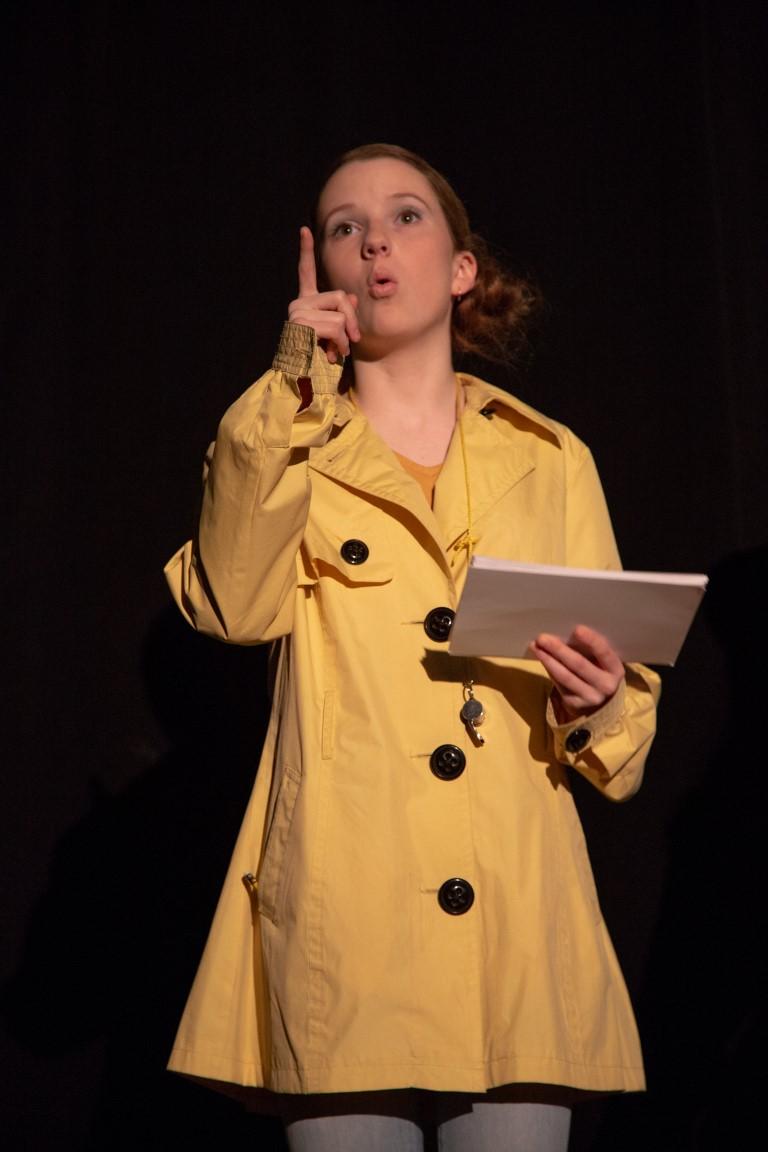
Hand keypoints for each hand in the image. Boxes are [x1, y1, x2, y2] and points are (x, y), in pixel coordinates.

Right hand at [287, 226, 359, 363]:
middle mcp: (299, 303)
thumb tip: (354, 298)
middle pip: (341, 296)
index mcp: (304, 302)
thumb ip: (342, 315)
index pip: (306, 272)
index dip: (305, 250)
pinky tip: (331, 354)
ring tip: (336, 350)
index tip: (304, 229)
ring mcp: (298, 312)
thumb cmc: (319, 361)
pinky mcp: (302, 323)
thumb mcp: (335, 335)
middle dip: (352, 319)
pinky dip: (340, 343)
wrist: (301, 381)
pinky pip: (336, 326)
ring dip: (345, 337)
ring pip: (340, 314)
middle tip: (352, 339)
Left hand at [529, 624, 623, 720]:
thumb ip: (591, 649)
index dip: (592, 641)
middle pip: (579, 665)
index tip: (577, 629)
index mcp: (615, 670)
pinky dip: (548, 668)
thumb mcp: (603, 662)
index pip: (605, 653)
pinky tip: (540, 656)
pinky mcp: (574, 704)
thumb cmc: (599, 670)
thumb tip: (564, 631)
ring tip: (535, 646)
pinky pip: (558, 684)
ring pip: (565, 676)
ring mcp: (590, 697)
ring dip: (548, 659)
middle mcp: (605, 686)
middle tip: (543, 638)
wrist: (599, 701)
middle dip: (559, 650)